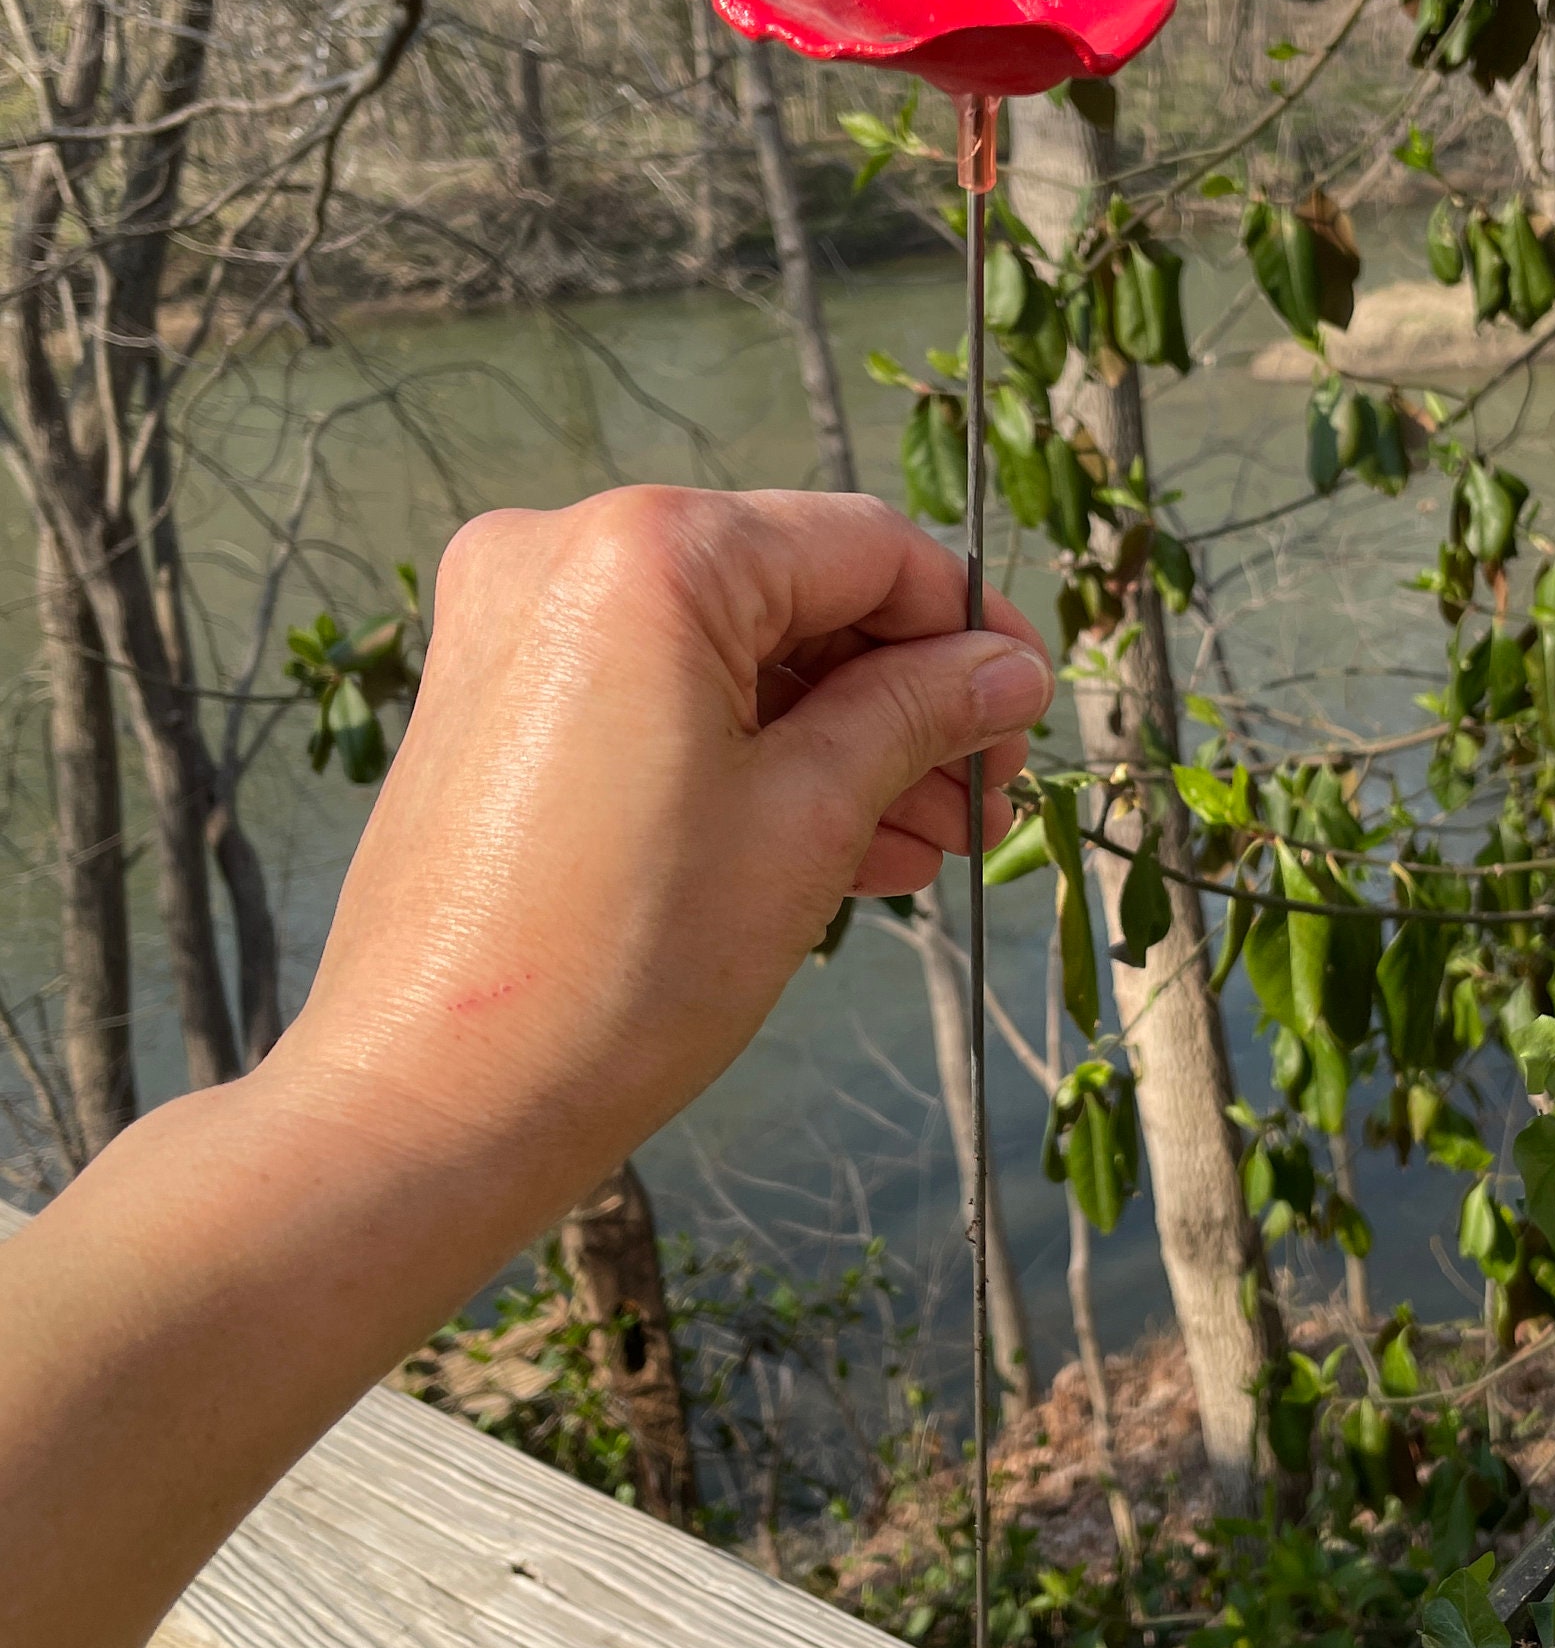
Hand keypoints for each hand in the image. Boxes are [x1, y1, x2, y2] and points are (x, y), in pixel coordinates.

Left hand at [269, 486, 1050, 1218]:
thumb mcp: (808, 819)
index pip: (864, 547)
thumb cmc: (622, 965)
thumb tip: (1007, 668)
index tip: (1028, 712)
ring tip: (927, 846)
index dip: (968, 629)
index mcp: (648, 552)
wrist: (434, 1101)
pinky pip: (661, 690)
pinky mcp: (495, 694)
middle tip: (984, 800)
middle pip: (795, 592)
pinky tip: (842, 843)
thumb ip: (917, 713)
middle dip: (902, 699)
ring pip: (732, 650)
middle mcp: (563, 550)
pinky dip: (750, 751)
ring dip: (839, 737)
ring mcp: (516, 621)